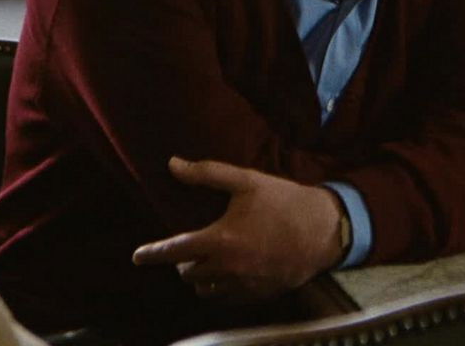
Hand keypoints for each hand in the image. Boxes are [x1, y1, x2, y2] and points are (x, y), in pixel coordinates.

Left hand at [133, 157, 345, 302]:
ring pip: (205, 290)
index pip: (173, 251)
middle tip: (193, 247)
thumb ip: (207, 174)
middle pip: (187, 273)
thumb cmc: (285, 201)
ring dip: (201, 277)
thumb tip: (173, 164)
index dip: (151, 253)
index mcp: (220, 239)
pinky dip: (221, 289)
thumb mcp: (247, 181)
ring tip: (211, 262)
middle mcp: (227, 268)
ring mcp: (243, 285)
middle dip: (184, 261)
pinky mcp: (258, 295)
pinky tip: (230, 273)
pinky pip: (226, 299)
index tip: (138, 255)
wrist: (326, 229)